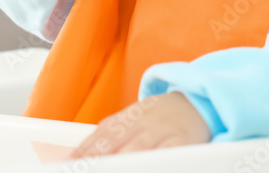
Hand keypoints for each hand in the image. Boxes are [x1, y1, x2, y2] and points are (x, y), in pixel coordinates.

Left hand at [69, 93, 211, 158]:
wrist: (196, 102)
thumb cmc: (159, 117)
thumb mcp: (133, 119)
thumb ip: (111, 134)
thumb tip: (81, 153)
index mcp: (127, 116)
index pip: (101, 133)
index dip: (86, 148)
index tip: (72, 161)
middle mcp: (142, 120)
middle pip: (116, 139)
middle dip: (99, 155)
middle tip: (86, 167)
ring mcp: (162, 129)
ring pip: (139, 145)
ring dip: (123, 160)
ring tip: (109, 169)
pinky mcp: (182, 139)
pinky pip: (168, 151)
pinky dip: (156, 159)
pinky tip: (147, 166)